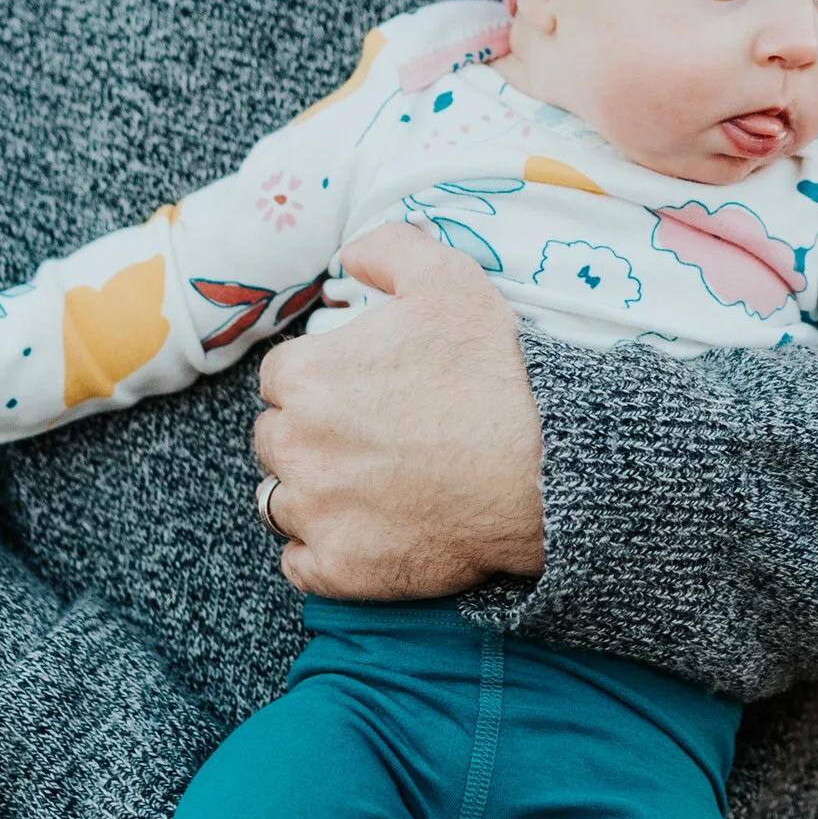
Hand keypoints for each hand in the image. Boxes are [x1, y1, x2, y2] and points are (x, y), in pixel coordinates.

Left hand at [254, 227, 545, 597]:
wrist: (541, 472)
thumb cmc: (494, 377)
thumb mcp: (449, 280)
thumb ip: (388, 249)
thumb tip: (352, 256)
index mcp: (304, 378)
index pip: (281, 379)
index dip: (320, 381)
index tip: (360, 392)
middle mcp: (295, 447)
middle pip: (275, 440)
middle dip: (311, 437)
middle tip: (369, 439)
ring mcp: (315, 513)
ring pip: (280, 501)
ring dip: (310, 493)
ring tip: (365, 487)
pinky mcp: (339, 569)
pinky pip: (300, 564)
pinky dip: (322, 553)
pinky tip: (361, 535)